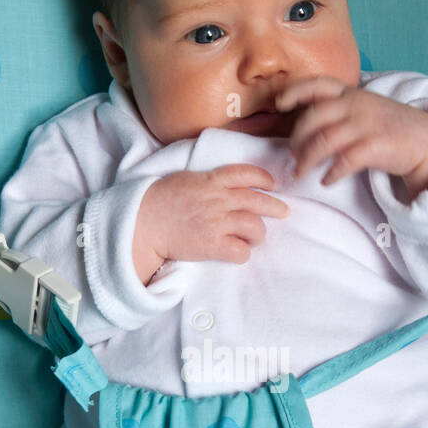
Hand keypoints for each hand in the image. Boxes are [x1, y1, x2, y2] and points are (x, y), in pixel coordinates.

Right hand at [133, 165, 289, 282]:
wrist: (142, 222)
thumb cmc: (158, 201)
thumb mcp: (184, 180)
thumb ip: (206, 181)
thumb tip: (219, 185)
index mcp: (210, 181)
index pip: (245, 174)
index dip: (263, 178)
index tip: (273, 184)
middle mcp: (218, 200)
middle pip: (257, 201)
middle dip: (275, 207)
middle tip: (284, 212)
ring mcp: (216, 222)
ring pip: (254, 227)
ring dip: (258, 234)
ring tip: (255, 238)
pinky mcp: (212, 245)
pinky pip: (240, 251)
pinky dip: (244, 253)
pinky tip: (238, 252)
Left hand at [275, 76, 427, 194]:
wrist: (426, 140)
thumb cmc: (389, 127)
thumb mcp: (365, 108)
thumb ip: (339, 110)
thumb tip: (304, 125)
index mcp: (351, 94)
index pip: (318, 84)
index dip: (295, 91)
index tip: (279, 104)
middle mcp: (356, 105)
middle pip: (313, 118)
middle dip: (297, 139)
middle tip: (292, 155)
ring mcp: (365, 124)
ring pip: (324, 141)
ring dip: (307, 160)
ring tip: (300, 173)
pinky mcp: (375, 146)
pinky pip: (344, 161)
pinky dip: (331, 173)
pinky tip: (327, 181)